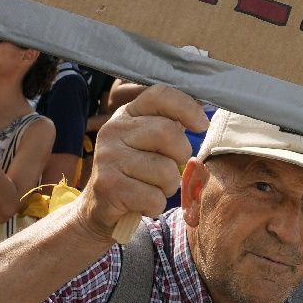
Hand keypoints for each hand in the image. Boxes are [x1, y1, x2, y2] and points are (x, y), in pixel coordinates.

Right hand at [76, 85, 205, 244]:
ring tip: (152, 187)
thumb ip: (171, 124)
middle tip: (170, 168)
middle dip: (180, 155)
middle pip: (167, 132)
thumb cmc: (135, 171)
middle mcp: (113, 130)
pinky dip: (155, 205)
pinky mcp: (107, 186)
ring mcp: (108, 157)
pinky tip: (142, 203)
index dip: (187, 107)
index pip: (160, 95)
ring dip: (168, 186)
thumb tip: (204, 105)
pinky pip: (153, 197)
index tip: (201, 125)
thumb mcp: (149, 142)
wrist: (99, 207)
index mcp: (127, 114)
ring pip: (165, 170)